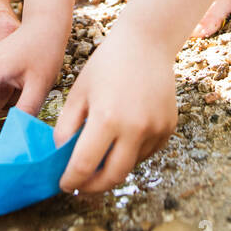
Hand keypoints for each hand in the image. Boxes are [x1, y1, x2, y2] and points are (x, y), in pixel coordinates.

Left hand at [53, 26, 177, 193]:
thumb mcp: (78, 94)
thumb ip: (66, 128)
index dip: (72, 180)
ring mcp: (156, 130)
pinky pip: (146, 152)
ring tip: (99, 156)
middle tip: (81, 185)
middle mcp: (135, 128)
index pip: (85, 165)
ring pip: (131, 165)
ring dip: (112, 167)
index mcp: (107, 118)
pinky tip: (121, 137)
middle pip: (113, 176)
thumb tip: (62, 159)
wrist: (146, 43)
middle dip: (93, 186)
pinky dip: (130, 153)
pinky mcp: (168, 128)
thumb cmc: (105, 66)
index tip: (64, 185)